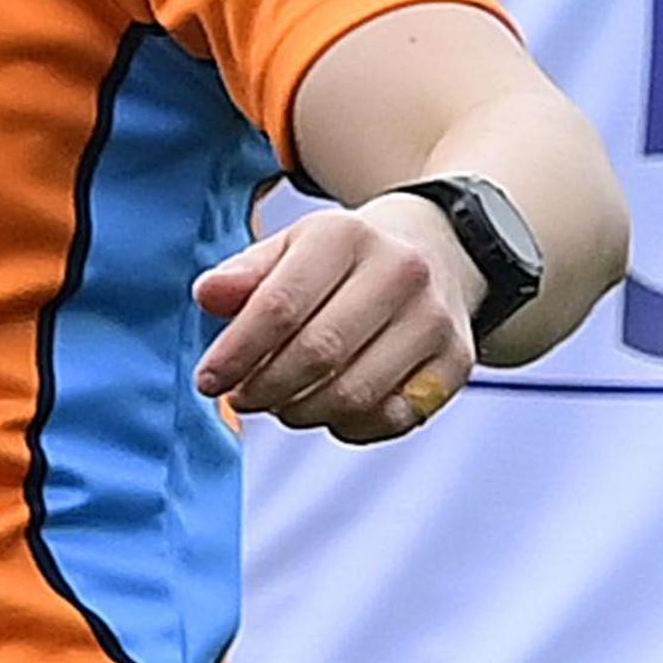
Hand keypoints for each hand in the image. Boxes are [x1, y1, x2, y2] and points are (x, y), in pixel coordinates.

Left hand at [191, 199, 481, 443]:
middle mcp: (399, 271)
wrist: (435, 251)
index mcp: (345, 235)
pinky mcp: (456, 361)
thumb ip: (244, 274)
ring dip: (303, 412)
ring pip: (355, 394)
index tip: (209, 381)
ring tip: (281, 404)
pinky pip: (393, 418)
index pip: (280, 305)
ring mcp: (433, 319)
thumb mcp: (291, 248)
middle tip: (242, 398)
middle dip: (266, 387)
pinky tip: (328, 412)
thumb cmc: (341, 260)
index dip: (237, 351)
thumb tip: (207, 296)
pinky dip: (349, 427)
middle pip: (318, 353)